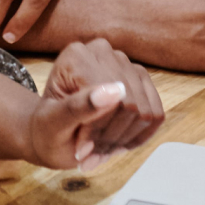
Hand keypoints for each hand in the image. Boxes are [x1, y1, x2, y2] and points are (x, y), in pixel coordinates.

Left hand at [23, 39, 162, 171]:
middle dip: (111, 138)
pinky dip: (139, 137)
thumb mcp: (53, 122)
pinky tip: (117, 142)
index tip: (81, 149)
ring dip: (124, 140)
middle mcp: (103, 51)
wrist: (50, 132)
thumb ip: (80, 106)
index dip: (99, 130)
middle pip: (130, 105)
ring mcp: (125, 64)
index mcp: (76, 55)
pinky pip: (156, 114)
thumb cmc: (47, 127)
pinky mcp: (140, 81)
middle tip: (89, 153)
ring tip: (100, 149)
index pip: (108, 97)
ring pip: (145, 113)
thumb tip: (116, 91)